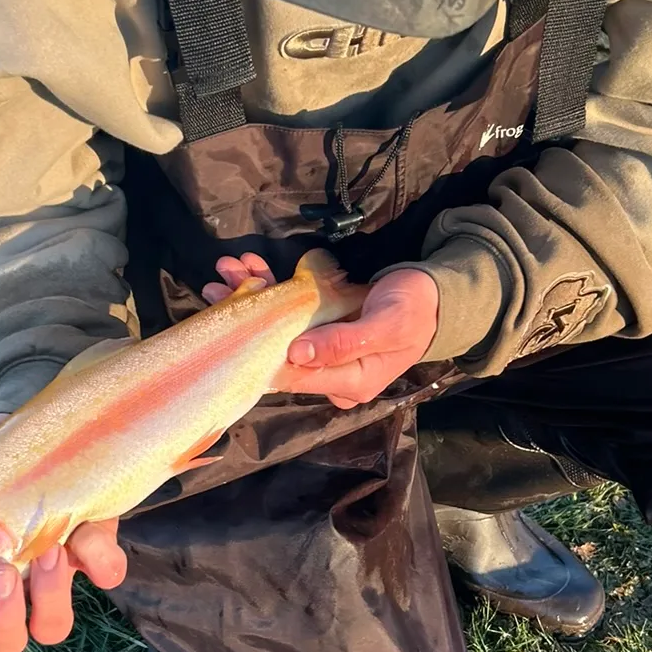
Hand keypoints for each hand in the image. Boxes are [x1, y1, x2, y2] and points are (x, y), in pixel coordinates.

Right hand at [0, 411, 126, 651]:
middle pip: (6, 641)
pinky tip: (85, 531)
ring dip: (50, 597)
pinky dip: (100, 562)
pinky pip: (106, 574)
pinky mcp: (94, 547)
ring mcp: (52, 572)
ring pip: (53, 624)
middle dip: (3, 620)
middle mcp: (9, 584)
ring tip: (48, 551)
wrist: (33, 420)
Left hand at [203, 253, 438, 409]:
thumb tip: (296, 355)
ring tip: (227, 268)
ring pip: (277, 330)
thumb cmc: (416, 309)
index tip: (230, 314)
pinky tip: (251, 269)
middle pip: (275, 351)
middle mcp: (330, 374)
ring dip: (251, 298)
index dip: (256, 346)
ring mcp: (325, 351)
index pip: (291, 374)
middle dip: (245, 315)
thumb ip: (344, 342)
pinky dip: (270, 290)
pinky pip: (290, 314)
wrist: (436, 294)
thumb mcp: (386, 324)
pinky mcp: (323, 330)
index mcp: (348, 383)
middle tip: (216, 284)